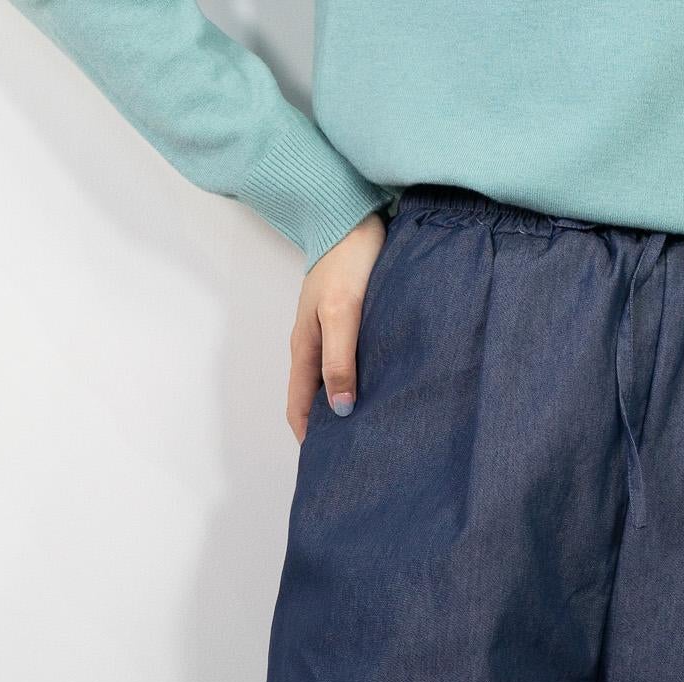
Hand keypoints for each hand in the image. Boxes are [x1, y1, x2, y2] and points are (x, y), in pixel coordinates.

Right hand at [287, 213, 386, 442]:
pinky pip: (354, 362)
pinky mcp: (354, 322)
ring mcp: (333, 333)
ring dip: (349, 406)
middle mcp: (315, 346)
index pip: (299, 408)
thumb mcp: (342, 314)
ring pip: (336, 382)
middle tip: (356, 456)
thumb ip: (340, 362)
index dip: (309, 439)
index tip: (327, 465)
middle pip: (317, 400)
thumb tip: (342, 411)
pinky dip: (363, 382)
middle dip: (330, 429)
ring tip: (375, 430)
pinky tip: (384, 391)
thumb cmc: (345, 261)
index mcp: (304, 348)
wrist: (354, 215)